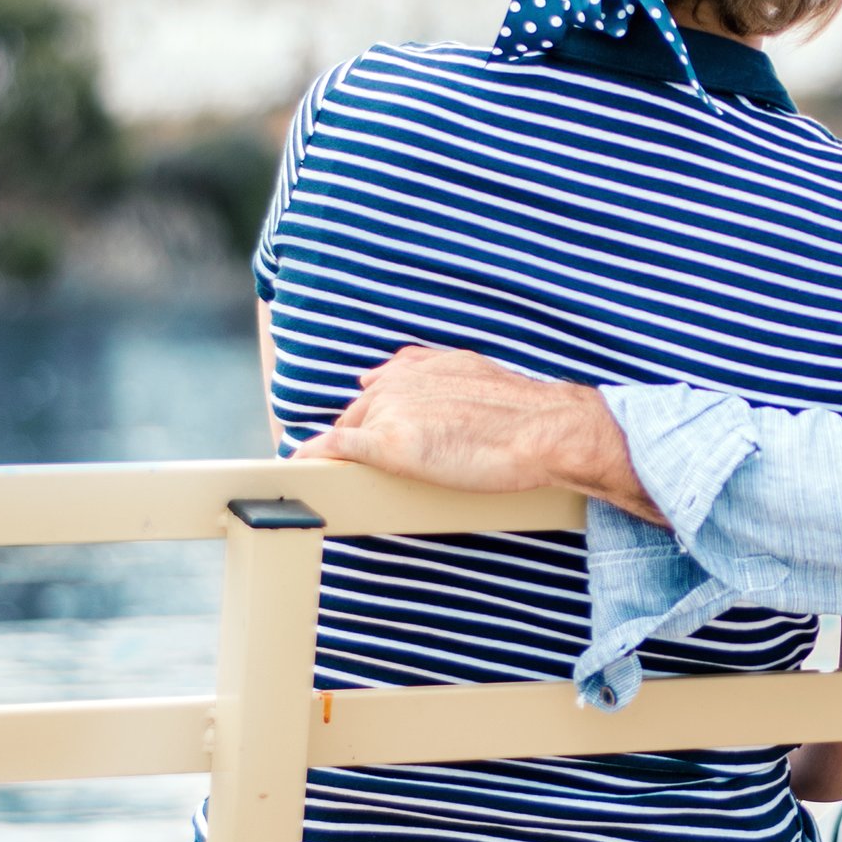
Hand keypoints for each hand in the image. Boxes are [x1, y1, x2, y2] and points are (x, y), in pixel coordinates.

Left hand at [300, 345, 662, 519]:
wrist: (541, 430)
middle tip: (364, 464)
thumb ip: (435, 375)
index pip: (378, 390)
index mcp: (419, 366)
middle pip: (359, 413)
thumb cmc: (522, 413)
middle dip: (358, 435)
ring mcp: (390, 410)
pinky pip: (336, 448)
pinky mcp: (388, 444)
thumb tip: (400, 375)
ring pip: (348, 432)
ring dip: (342, 451)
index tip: (366, 429)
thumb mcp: (474, 373)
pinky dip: (314, 455)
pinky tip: (299, 467)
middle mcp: (398, 381)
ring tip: (337, 475)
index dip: (372, 415)